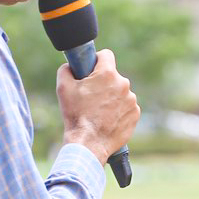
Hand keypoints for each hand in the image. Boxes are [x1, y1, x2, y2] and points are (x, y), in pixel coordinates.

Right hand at [56, 49, 139, 164]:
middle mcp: (123, 84)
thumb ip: (66, 70)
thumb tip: (70, 66)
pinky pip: (127, 107)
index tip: (91, 68)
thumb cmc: (76, 115)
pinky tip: (107, 119)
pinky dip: (119, 110)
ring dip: (112, 98)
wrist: (88, 143)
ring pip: (120, 92)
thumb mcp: (63, 88)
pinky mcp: (135, 114)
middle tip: (91, 96)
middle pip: (113, 77)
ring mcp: (131, 100)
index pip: (106, 55)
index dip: (97, 60)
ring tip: (98, 111)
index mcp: (107, 74)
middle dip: (103, 83)